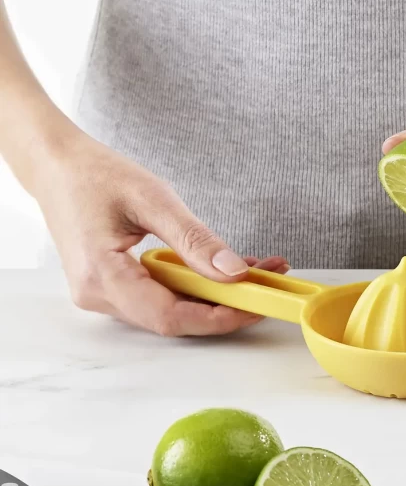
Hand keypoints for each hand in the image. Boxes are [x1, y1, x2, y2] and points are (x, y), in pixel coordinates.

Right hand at [35, 134, 287, 336]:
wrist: (58, 167)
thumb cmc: (95, 175)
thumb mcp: (153, 199)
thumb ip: (194, 239)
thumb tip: (233, 271)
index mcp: (102, 276)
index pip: (170, 316)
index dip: (218, 317)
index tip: (257, 305)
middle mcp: (99, 295)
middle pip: (173, 318)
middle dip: (225, 304)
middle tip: (268, 280)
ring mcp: (103, 295)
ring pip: (170, 309)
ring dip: (214, 294)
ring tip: (255, 269)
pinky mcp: (113, 287)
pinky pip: (161, 296)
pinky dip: (195, 285)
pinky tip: (223, 268)